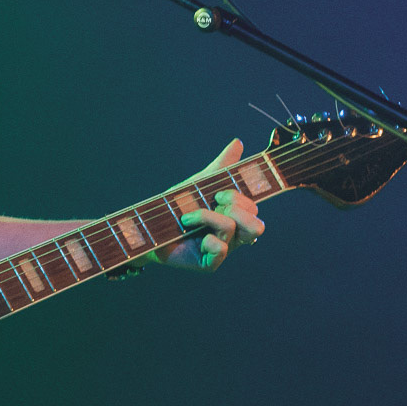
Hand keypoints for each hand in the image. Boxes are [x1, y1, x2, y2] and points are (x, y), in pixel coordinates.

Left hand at [153, 138, 264, 271]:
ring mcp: (224, 249)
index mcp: (236, 216)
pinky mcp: (211, 262)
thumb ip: (221, 166)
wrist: (150, 227)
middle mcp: (235, 234)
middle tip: (211, 204)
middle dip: (232, 208)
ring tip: (187, 218)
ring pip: (234, 230)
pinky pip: (221, 249)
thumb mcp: (200, 183)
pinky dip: (206, 239)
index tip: (219, 193)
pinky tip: (192, 236)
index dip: (239, 198)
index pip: (254, 207)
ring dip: (207, 217)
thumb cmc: (178, 206)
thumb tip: (238, 143)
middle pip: (256, 224)